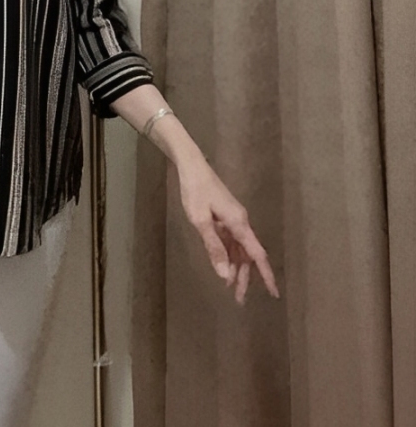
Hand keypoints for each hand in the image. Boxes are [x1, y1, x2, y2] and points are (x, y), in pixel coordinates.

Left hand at [176, 158, 279, 304]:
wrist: (191, 166)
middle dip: (245, 278)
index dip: (266, 275)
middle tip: (239, 300)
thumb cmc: (195, 191)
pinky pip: (230, 242)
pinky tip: (223, 267)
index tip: (274, 294)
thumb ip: (214, 247)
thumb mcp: (200, 221)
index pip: (257, 255)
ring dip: (236, 268)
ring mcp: (232, 220)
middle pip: (248, 256)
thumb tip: (226, 275)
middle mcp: (240, 223)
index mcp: (239, 224)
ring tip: (230, 289)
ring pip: (239, 250)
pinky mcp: (224, 217)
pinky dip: (228, 256)